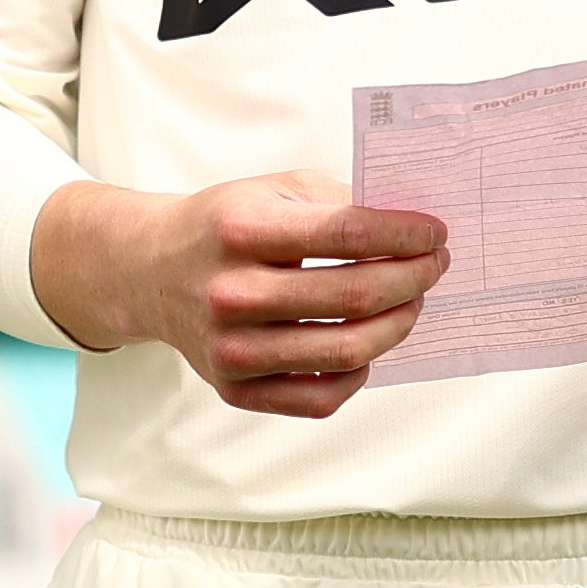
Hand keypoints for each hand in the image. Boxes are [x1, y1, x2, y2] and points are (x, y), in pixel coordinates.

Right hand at [30, 174, 449, 417]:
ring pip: (347, 351)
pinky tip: (366, 345)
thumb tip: (413, 231)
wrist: (151, 272)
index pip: (349, 232)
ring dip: (398, 325)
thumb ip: (340, 202)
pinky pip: (320, 397)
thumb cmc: (224, 226)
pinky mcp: (233, 389)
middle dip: (413, 278)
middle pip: (355, 294)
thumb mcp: (274, 191)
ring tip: (410, 303)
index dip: (406, 233)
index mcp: (241, 230)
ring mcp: (230, 348)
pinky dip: (358, 373)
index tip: (435, 233)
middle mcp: (231, 292)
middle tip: (434, 266)